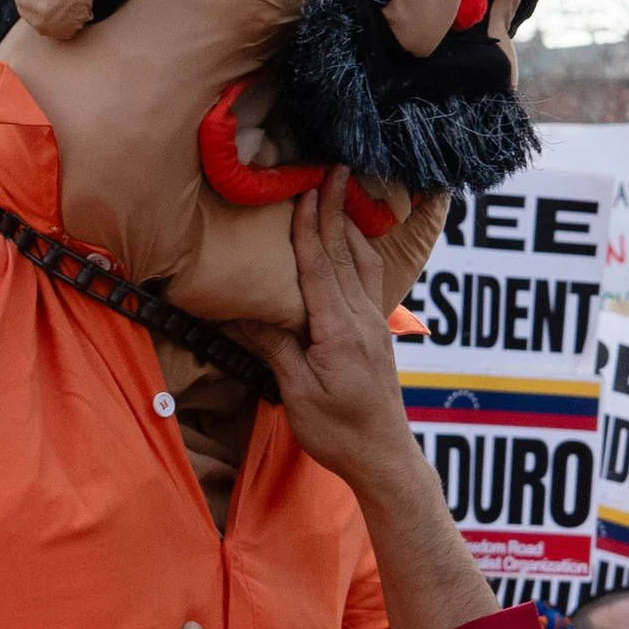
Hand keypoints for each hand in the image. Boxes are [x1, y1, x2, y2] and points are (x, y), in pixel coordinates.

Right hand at [229, 189, 418, 498]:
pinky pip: (368, 281)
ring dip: (350, 227)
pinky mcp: (376, 335)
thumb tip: (245, 313)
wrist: (383, 457)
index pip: (320, 268)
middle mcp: (362, 319)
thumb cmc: (337, 431)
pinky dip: (359, 253)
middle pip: (344, 255)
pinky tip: (354, 245)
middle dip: (335, 211)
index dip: (310, 228)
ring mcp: (374, 326)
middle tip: (334, 171)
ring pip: (362, 264)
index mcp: (340, 329)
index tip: (306, 190)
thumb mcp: (299, 393)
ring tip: (344, 195)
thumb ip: (276, 349)